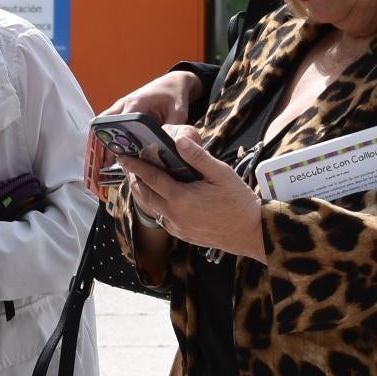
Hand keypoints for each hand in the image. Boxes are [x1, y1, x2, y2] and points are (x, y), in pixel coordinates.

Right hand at [88, 71, 203, 192]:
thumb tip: (164, 148)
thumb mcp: (179, 113)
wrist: (173, 82)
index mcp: (138, 102)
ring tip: (109, 160)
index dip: (118, 138)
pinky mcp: (122, 110)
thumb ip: (172, 130)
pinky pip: (110, 122)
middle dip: (105, 140)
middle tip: (108, 160)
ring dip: (106, 138)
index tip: (119, 154)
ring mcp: (121, 105)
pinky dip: (110, 134)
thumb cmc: (175, 95)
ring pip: (104, 122)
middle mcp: (125, 103)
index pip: (121, 121)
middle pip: (105, 122)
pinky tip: (115, 151)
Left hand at [120, 130, 264, 262]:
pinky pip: (162, 218)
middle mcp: (174, 215)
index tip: (123, 157)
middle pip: (144, 195)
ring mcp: (177, 227)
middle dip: (134, 179)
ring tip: (141, 179)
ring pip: (152, 208)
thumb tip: (179, 140)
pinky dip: (156, 205)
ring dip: (143, 193)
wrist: (253, 233)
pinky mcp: (183, 235)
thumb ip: (198, 157)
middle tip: (128, 165)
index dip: (135, 166)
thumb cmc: (239, 202)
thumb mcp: (221, 174)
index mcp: (181, 198)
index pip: (151, 178)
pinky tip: (162, 197)